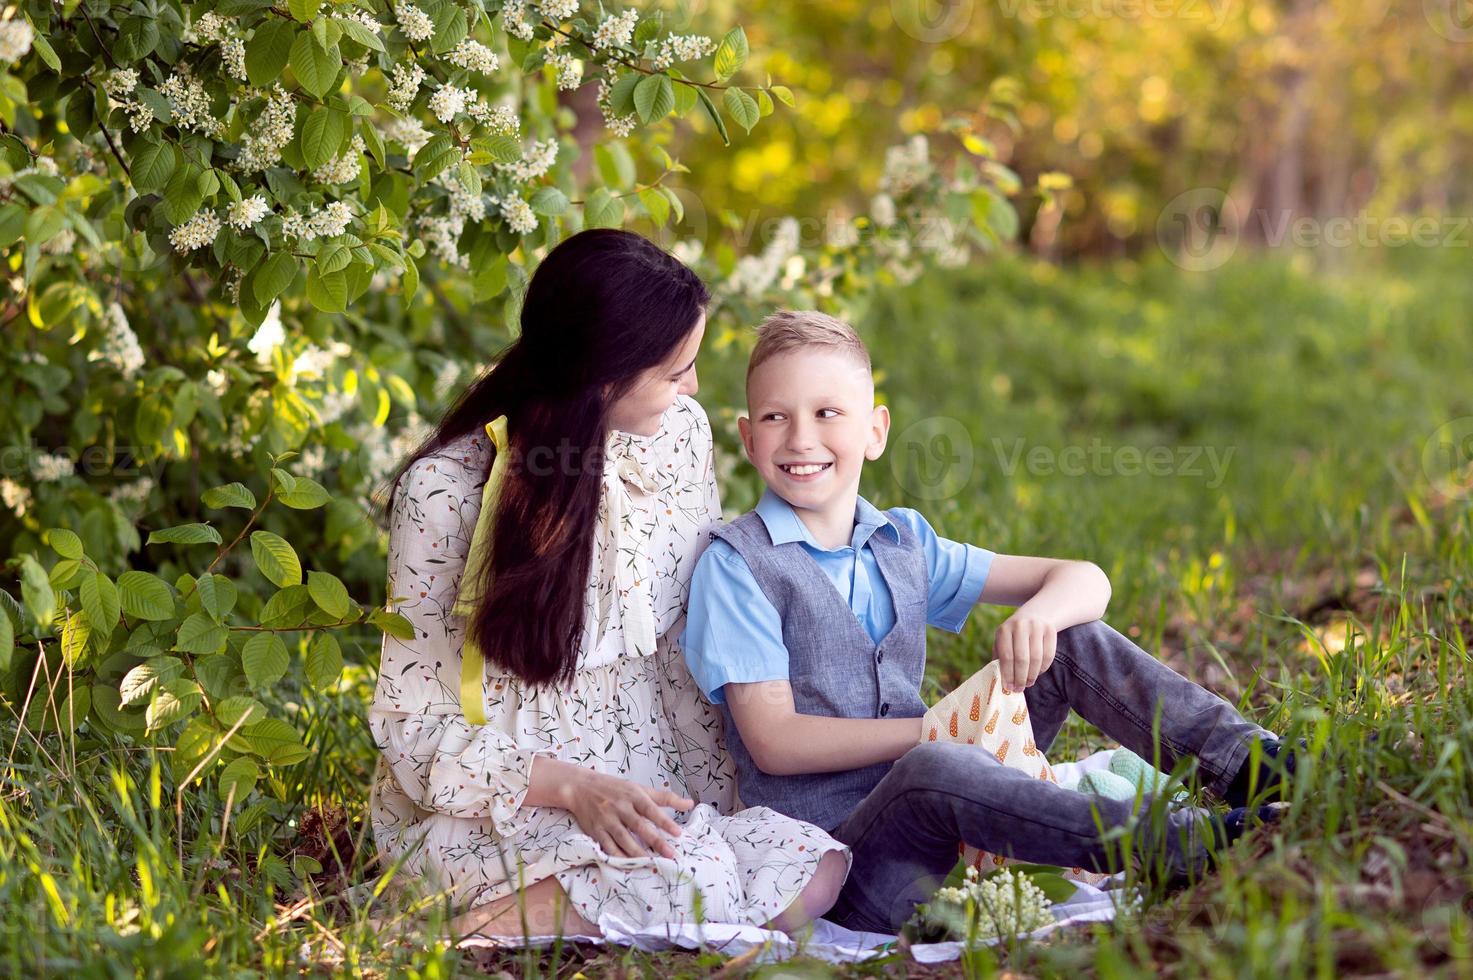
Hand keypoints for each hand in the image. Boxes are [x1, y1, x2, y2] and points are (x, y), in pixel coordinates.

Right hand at [559, 768, 693, 858]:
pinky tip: (628, 865)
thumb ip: (665, 798)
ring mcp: (607, 820)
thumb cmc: (614, 788)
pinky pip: (608, 846)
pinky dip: (618, 856)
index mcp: (633, 795)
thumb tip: (690, 803)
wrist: (580, 787)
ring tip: (651, 863)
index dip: (664, 821)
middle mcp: (620, 807)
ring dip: (637, 852)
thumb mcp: (639, 788)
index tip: (678, 833)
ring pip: (624, 839)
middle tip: (670, 854)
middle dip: (655, 841)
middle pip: (639, 826)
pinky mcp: (596, 831)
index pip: (651, 809)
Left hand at [995, 612, 1056, 692]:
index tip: (1008, 687)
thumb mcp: (1002, 641)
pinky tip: (1037, 673)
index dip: (1008, 675)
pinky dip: (1043, 669)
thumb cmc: (1014, 635)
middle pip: (1022, 659)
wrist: (1034, 615)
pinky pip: (1048, 656)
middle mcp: (1020, 626)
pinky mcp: (1050, 630)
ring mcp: (1037, 627)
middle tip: (1019, 689)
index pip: (1006, 657)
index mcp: (1004, 629)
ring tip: (1028, 683)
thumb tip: (999, 682)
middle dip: (1020, 678)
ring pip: (1036, 659)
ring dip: (1032, 675)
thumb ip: (999, 659)